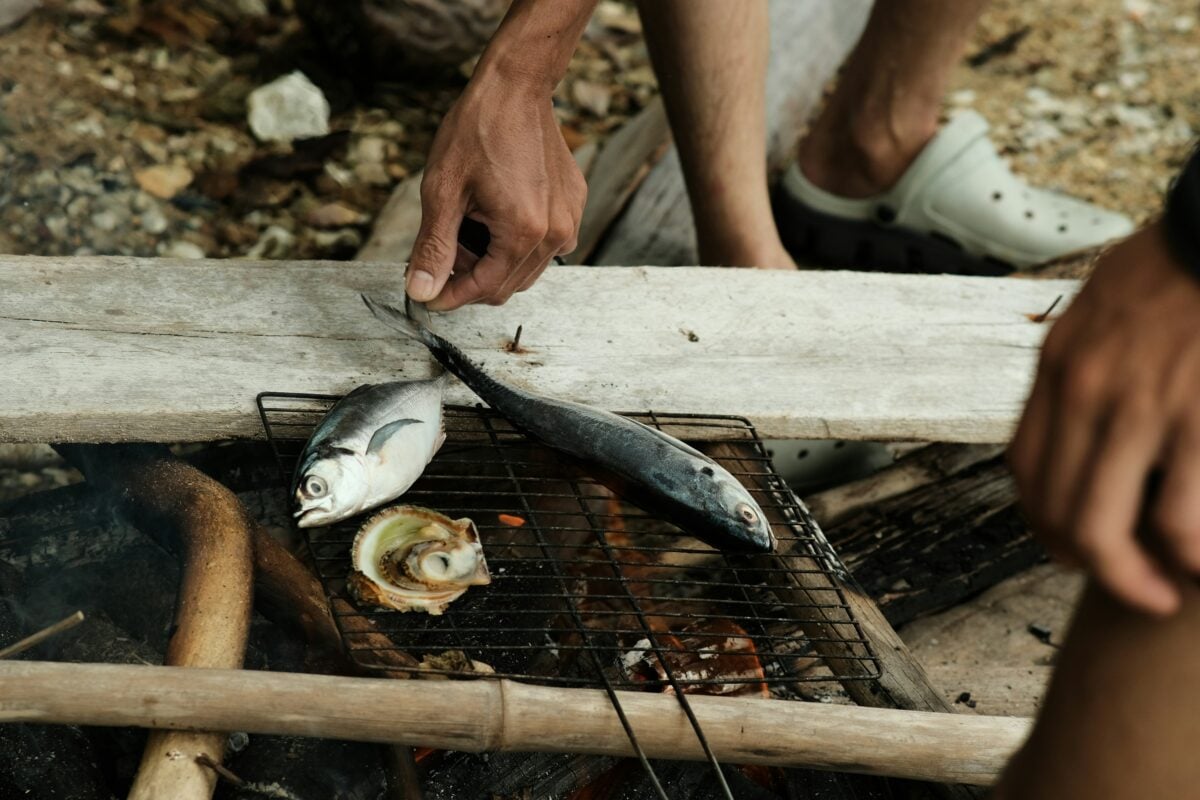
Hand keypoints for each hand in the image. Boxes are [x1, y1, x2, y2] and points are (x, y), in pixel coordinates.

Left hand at [406, 76, 585, 310]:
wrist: (515, 87)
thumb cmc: (476, 130)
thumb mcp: (443, 191)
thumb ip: (434, 248)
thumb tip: (421, 291)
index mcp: (524, 232)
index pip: (486, 288)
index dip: (452, 297)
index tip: (428, 295)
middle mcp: (557, 233)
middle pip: (508, 284)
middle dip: (471, 277)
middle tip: (443, 249)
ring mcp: (571, 220)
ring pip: (527, 268)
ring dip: (494, 261)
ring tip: (468, 226)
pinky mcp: (575, 205)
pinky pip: (546, 244)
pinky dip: (516, 242)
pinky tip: (494, 213)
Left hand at [1010, 222, 1199, 614]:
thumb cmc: (1177, 266)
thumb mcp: (1099, 306)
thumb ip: (1081, 363)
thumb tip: (1076, 419)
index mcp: (1059, 365)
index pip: (1026, 468)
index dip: (1042, 519)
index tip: (1070, 542)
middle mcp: (1086, 392)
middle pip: (1054, 508)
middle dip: (1085, 563)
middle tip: (1125, 585)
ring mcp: (1142, 409)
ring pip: (1104, 530)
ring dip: (1134, 578)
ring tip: (1166, 590)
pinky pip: (1183, 521)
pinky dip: (1192, 556)